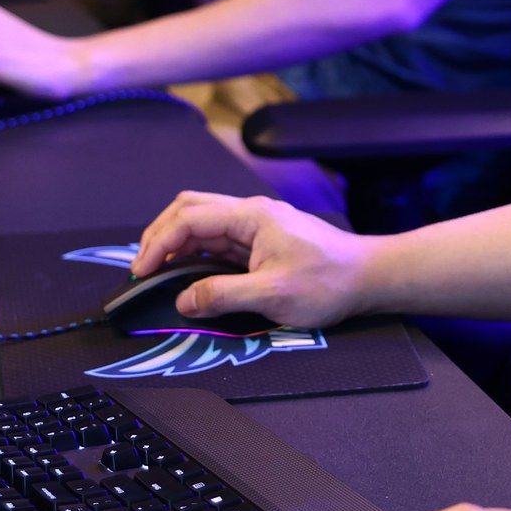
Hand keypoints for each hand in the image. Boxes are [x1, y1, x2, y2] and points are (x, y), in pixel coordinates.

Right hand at [132, 191, 379, 328]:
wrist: (369, 277)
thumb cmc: (328, 283)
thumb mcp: (272, 295)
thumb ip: (222, 295)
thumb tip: (183, 300)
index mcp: (251, 217)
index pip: (189, 219)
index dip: (158, 244)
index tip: (141, 272)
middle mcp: (250, 214)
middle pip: (190, 210)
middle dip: (160, 235)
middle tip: (143, 269)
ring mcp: (256, 227)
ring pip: (202, 223)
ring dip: (176, 243)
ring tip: (157, 272)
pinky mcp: (261, 243)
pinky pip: (218, 241)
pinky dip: (195, 253)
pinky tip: (187, 273)